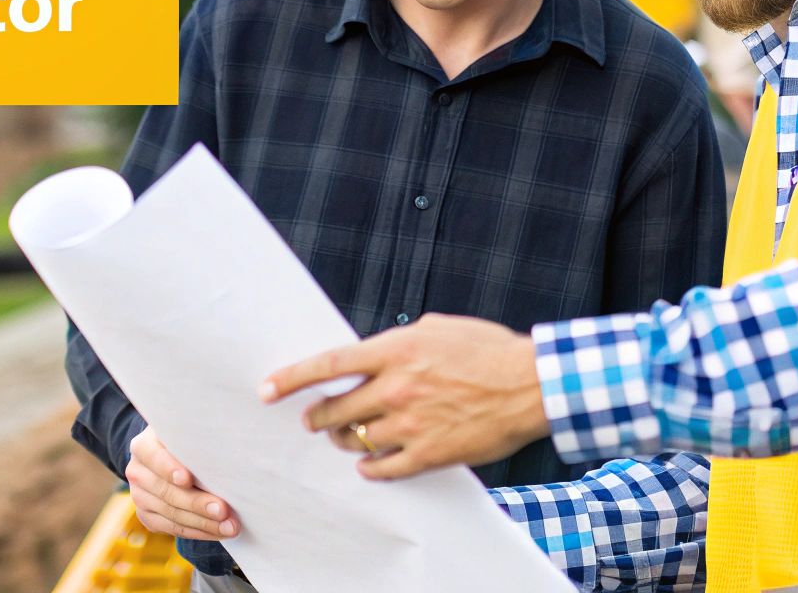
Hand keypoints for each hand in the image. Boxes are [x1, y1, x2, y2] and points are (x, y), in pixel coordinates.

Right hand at [125, 425, 238, 539]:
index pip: (153, 456)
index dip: (169, 468)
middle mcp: (137, 471)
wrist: (172, 455)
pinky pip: (172, 528)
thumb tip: (225, 456)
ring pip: (171, 514)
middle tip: (223, 510)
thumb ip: (198, 443)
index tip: (187, 479)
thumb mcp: (189, 434)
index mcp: (144, 445)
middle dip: (197, 503)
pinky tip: (217, 532)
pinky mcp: (146, 515)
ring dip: (203, 523)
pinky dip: (198, 532)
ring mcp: (139, 496)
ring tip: (229, 526)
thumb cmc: (189, 441)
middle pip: (166, 491)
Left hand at [259, 313, 549, 479]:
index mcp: (394, 351)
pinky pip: (383, 468)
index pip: (328, 365)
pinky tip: (369, 464)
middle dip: (317, 418)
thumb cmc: (487, 350)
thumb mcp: (435, 329)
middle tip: (312, 421)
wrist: (530, 384)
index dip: (292, 378)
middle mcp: (396, 388)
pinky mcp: (429, 453)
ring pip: (355, 440)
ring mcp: (411, 424)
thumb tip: (371, 354)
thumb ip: (397, 343)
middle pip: (335, 410)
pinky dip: (370, 467)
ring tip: (345, 438)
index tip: (266, 389)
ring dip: (345, 440)